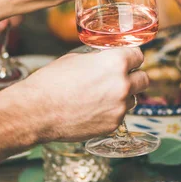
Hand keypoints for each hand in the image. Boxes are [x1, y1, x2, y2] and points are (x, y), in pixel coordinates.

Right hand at [0, 47, 148, 162]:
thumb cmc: (51, 82)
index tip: (127, 61)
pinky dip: (111, 113)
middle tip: (121, 78)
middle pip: (144, 79)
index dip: (131, 58)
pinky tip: (92, 110)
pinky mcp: (113, 125)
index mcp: (115, 62)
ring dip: (123, 96)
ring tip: (101, 96)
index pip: (138, 56)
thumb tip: (106, 59)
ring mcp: (119, 107)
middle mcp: (122, 84)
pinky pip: (119, 116)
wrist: (37, 111)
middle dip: (134, 77)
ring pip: (133, 99)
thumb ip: (99, 59)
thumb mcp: (76, 58)